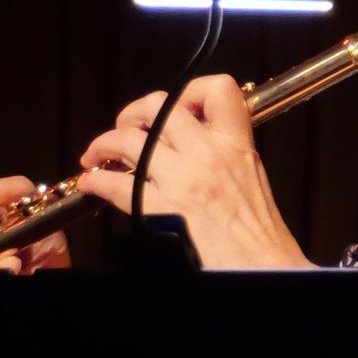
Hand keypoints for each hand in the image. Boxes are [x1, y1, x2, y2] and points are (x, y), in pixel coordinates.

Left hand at [78, 74, 311, 269]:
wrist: (265, 267)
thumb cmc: (260, 236)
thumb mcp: (252, 178)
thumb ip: (227, 154)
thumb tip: (201, 141)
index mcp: (236, 146)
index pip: (218, 90)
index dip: (189, 90)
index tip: (177, 105)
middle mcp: (207, 156)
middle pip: (159, 107)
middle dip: (133, 113)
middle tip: (127, 126)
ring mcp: (182, 181)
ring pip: (129, 140)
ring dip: (105, 143)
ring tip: (98, 154)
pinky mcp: (161, 211)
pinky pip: (116, 185)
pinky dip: (97, 182)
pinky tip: (92, 184)